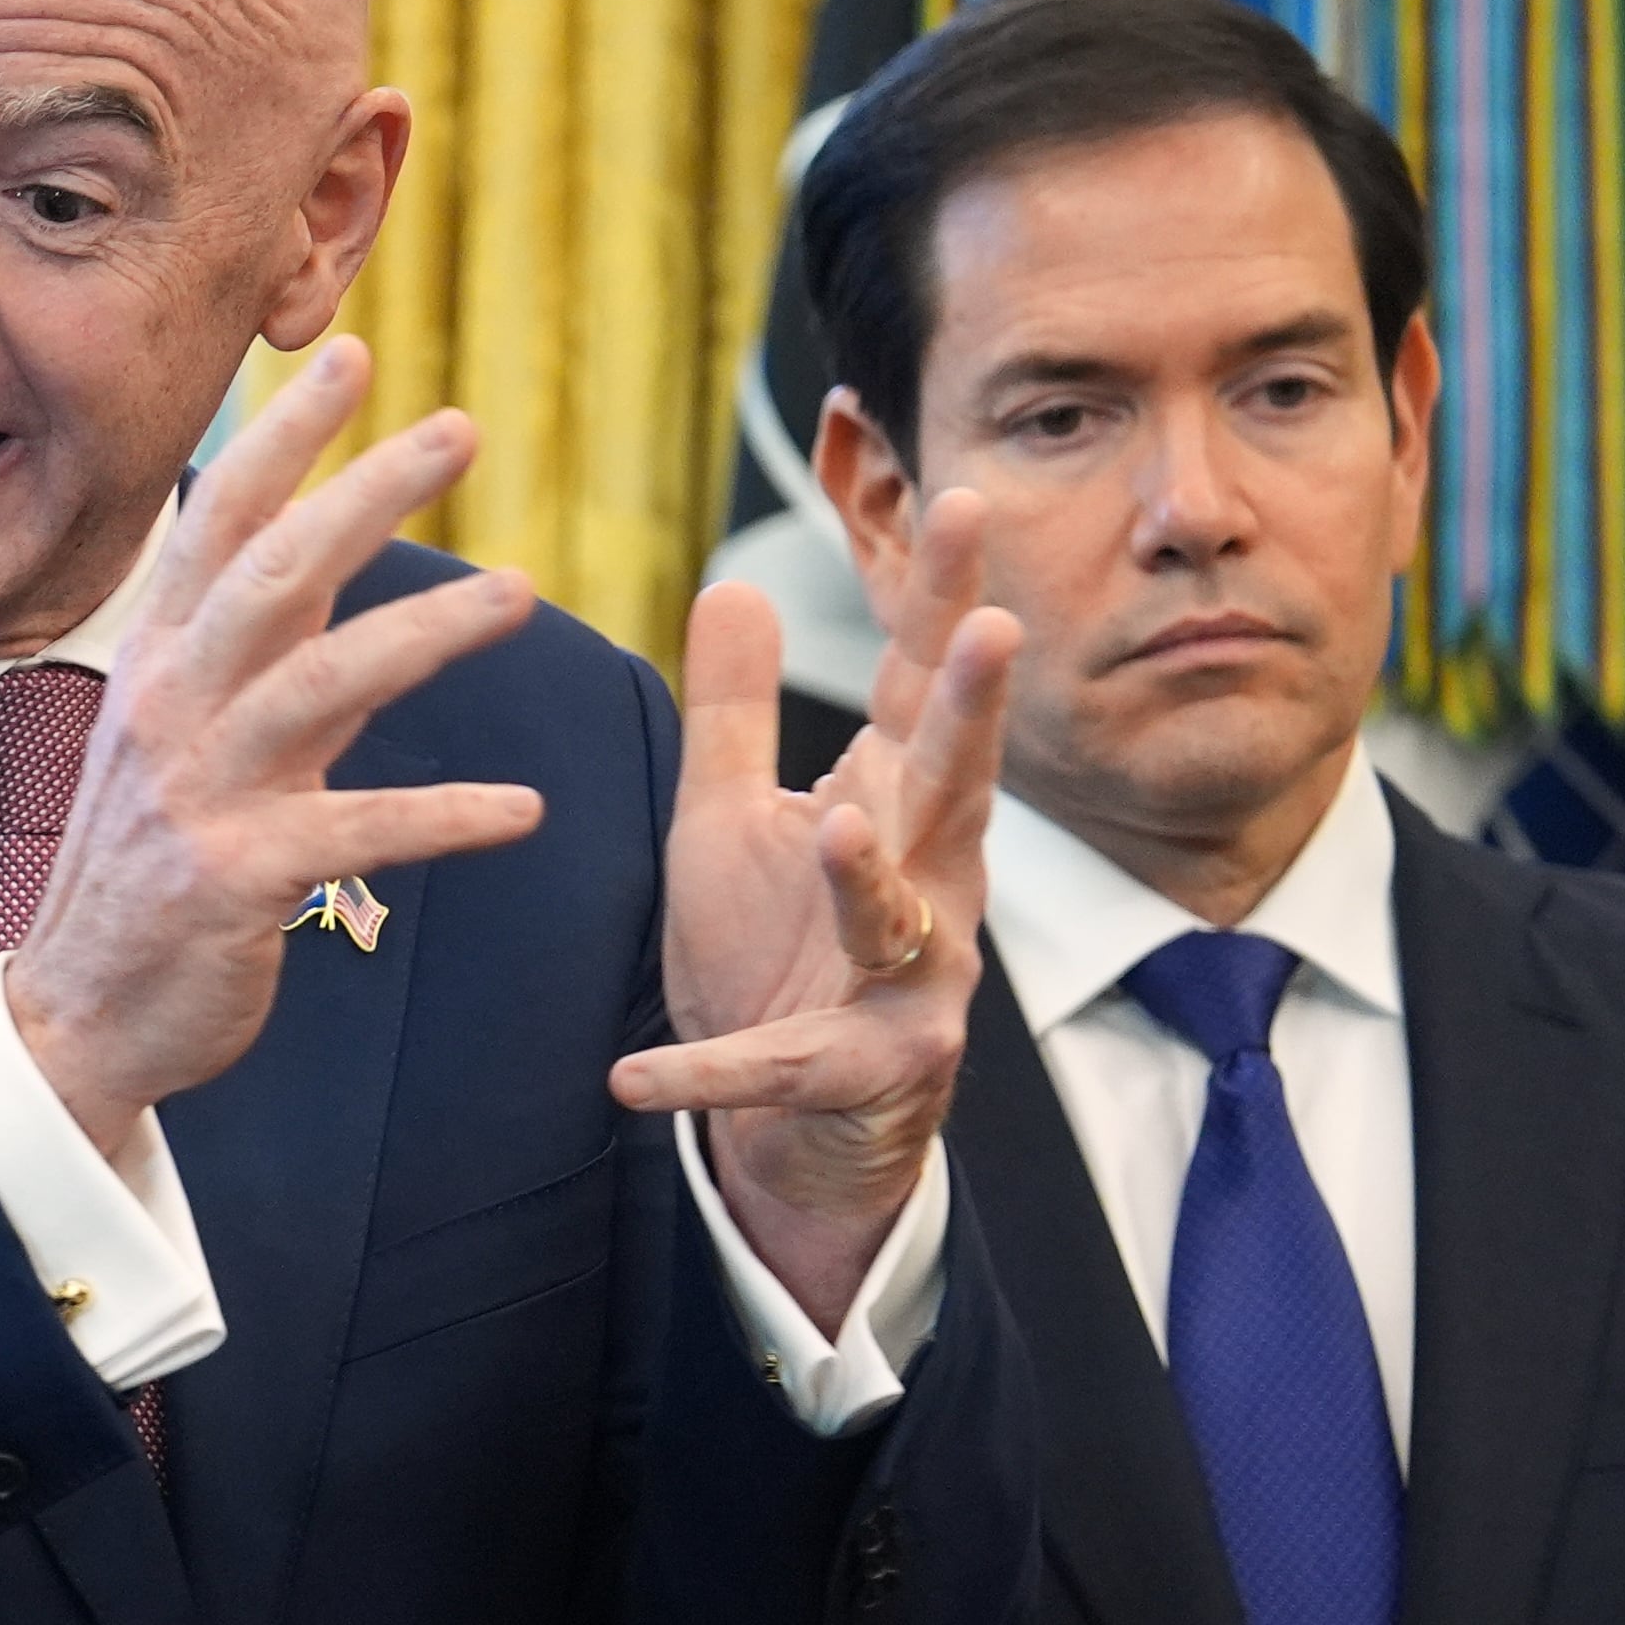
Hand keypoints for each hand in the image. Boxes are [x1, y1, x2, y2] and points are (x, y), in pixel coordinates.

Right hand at [3, 338, 547, 1146]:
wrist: (82, 1013)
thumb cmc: (148, 872)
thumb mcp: (186, 740)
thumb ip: (262, 657)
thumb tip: (331, 567)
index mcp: (160, 668)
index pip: (219, 526)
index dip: (285, 437)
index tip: (353, 356)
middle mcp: (171, 713)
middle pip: (271, 576)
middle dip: (364, 493)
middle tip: (460, 426)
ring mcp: (197, 794)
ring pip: (316, 684)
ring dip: (423, 631)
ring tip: (519, 594)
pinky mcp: (236, 878)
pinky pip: (354, 831)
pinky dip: (443, 816)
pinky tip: (523, 811)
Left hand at [606, 490, 1017, 1329]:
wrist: (792, 1130)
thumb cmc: (776, 954)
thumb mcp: (734, 819)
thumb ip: (735, 712)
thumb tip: (735, 581)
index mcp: (895, 810)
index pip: (924, 688)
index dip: (944, 597)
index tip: (964, 494)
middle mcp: (926, 886)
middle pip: (950, 783)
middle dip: (973, 709)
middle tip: (995, 627)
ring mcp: (907, 984)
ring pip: (896, 920)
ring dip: (867, 875)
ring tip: (834, 825)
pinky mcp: (860, 1076)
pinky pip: (780, 1069)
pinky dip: (708, 1074)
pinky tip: (630, 1080)